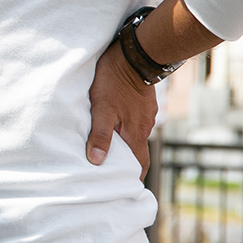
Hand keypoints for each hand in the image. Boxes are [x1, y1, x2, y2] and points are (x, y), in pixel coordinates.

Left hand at [87, 40, 157, 177]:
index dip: (133, 178)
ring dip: (124, 142)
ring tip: (108, 146)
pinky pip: (134, 120)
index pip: (140, 165)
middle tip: (111, 170)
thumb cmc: (113, 81)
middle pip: (137, 151)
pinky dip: (125, 126)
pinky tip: (113, 122)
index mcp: (135, 133)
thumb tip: (96, 162)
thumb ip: (100, 135)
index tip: (124, 188)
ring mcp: (145, 114)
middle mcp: (144, 127)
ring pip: (135, 134)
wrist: (134, 54)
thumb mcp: (101, 108)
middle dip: (126, 162)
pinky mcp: (143, 103)